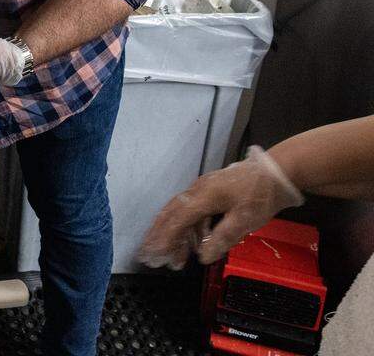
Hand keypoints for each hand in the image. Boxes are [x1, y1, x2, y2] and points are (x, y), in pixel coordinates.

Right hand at [138, 146, 304, 268]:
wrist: (278, 171)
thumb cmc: (261, 195)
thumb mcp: (245, 220)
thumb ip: (222, 238)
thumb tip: (202, 256)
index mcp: (203, 197)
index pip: (177, 220)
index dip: (165, 239)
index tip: (154, 255)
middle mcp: (197, 191)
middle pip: (171, 214)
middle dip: (159, 235)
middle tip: (149, 255)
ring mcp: (204, 189)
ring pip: (181, 213)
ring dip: (175, 235)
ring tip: (174, 258)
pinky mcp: (212, 191)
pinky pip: (192, 211)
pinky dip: (189, 228)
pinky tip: (194, 242)